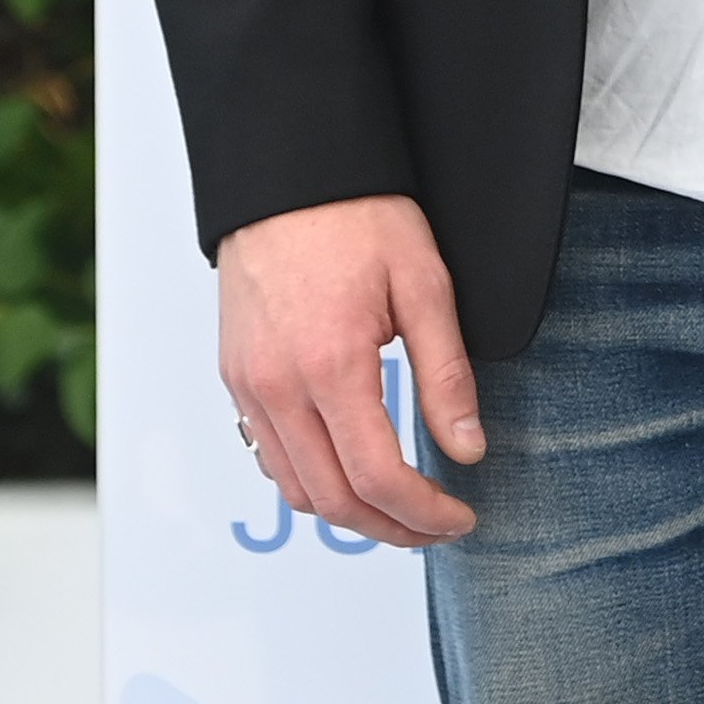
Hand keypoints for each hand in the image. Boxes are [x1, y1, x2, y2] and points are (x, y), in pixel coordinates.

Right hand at [216, 193, 482, 545]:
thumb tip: (467, 447)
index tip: (460, 518)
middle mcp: (277, 388)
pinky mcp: (235, 378)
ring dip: (347, 513)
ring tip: (400, 509)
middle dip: (390, 528)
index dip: (424, 512)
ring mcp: (248, 386)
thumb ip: (447, 375)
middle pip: (330, 501)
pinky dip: (309, 481)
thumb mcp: (426, 286)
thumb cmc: (359, 216)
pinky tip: (348, 470)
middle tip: (437, 528)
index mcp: (330, 366)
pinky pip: (268, 455)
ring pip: (293, 488)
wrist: (289, 175)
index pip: (378, 477)